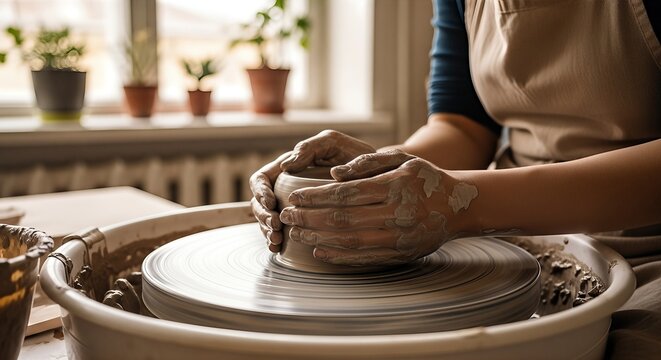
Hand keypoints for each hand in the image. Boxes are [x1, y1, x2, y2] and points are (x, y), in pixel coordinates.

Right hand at [250, 130, 375, 251]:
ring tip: (276, 240)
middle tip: (275, 227)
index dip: (260, 192)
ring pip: (267, 219)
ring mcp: (292, 205)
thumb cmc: (354, 155)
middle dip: (263, 216)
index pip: (261, 179)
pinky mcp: (302, 220)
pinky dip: (275, 240)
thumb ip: (310, 148)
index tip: (271, 204)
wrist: (376, 174)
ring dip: (266, 230)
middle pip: (260, 203)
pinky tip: (278, 247)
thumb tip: (286, 166)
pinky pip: (281, 231)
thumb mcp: (333, 143)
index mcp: (288, 167)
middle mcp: (286, 186)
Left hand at [279, 150, 478, 265]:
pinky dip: (339, 256)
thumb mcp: (402, 159)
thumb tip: (335, 173)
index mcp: (395, 186)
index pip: (346, 193)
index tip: (294, 196)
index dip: (316, 197)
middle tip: (287, 215)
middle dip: (309, 218)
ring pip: (350, 241)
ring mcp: (400, 236)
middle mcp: (397, 213)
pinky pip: (365, 258)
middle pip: (343, 219)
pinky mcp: (401, 253)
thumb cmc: (426, 178)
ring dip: (319, 238)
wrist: (460, 206)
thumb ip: (368, 162)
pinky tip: (320, 251)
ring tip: (297, 232)